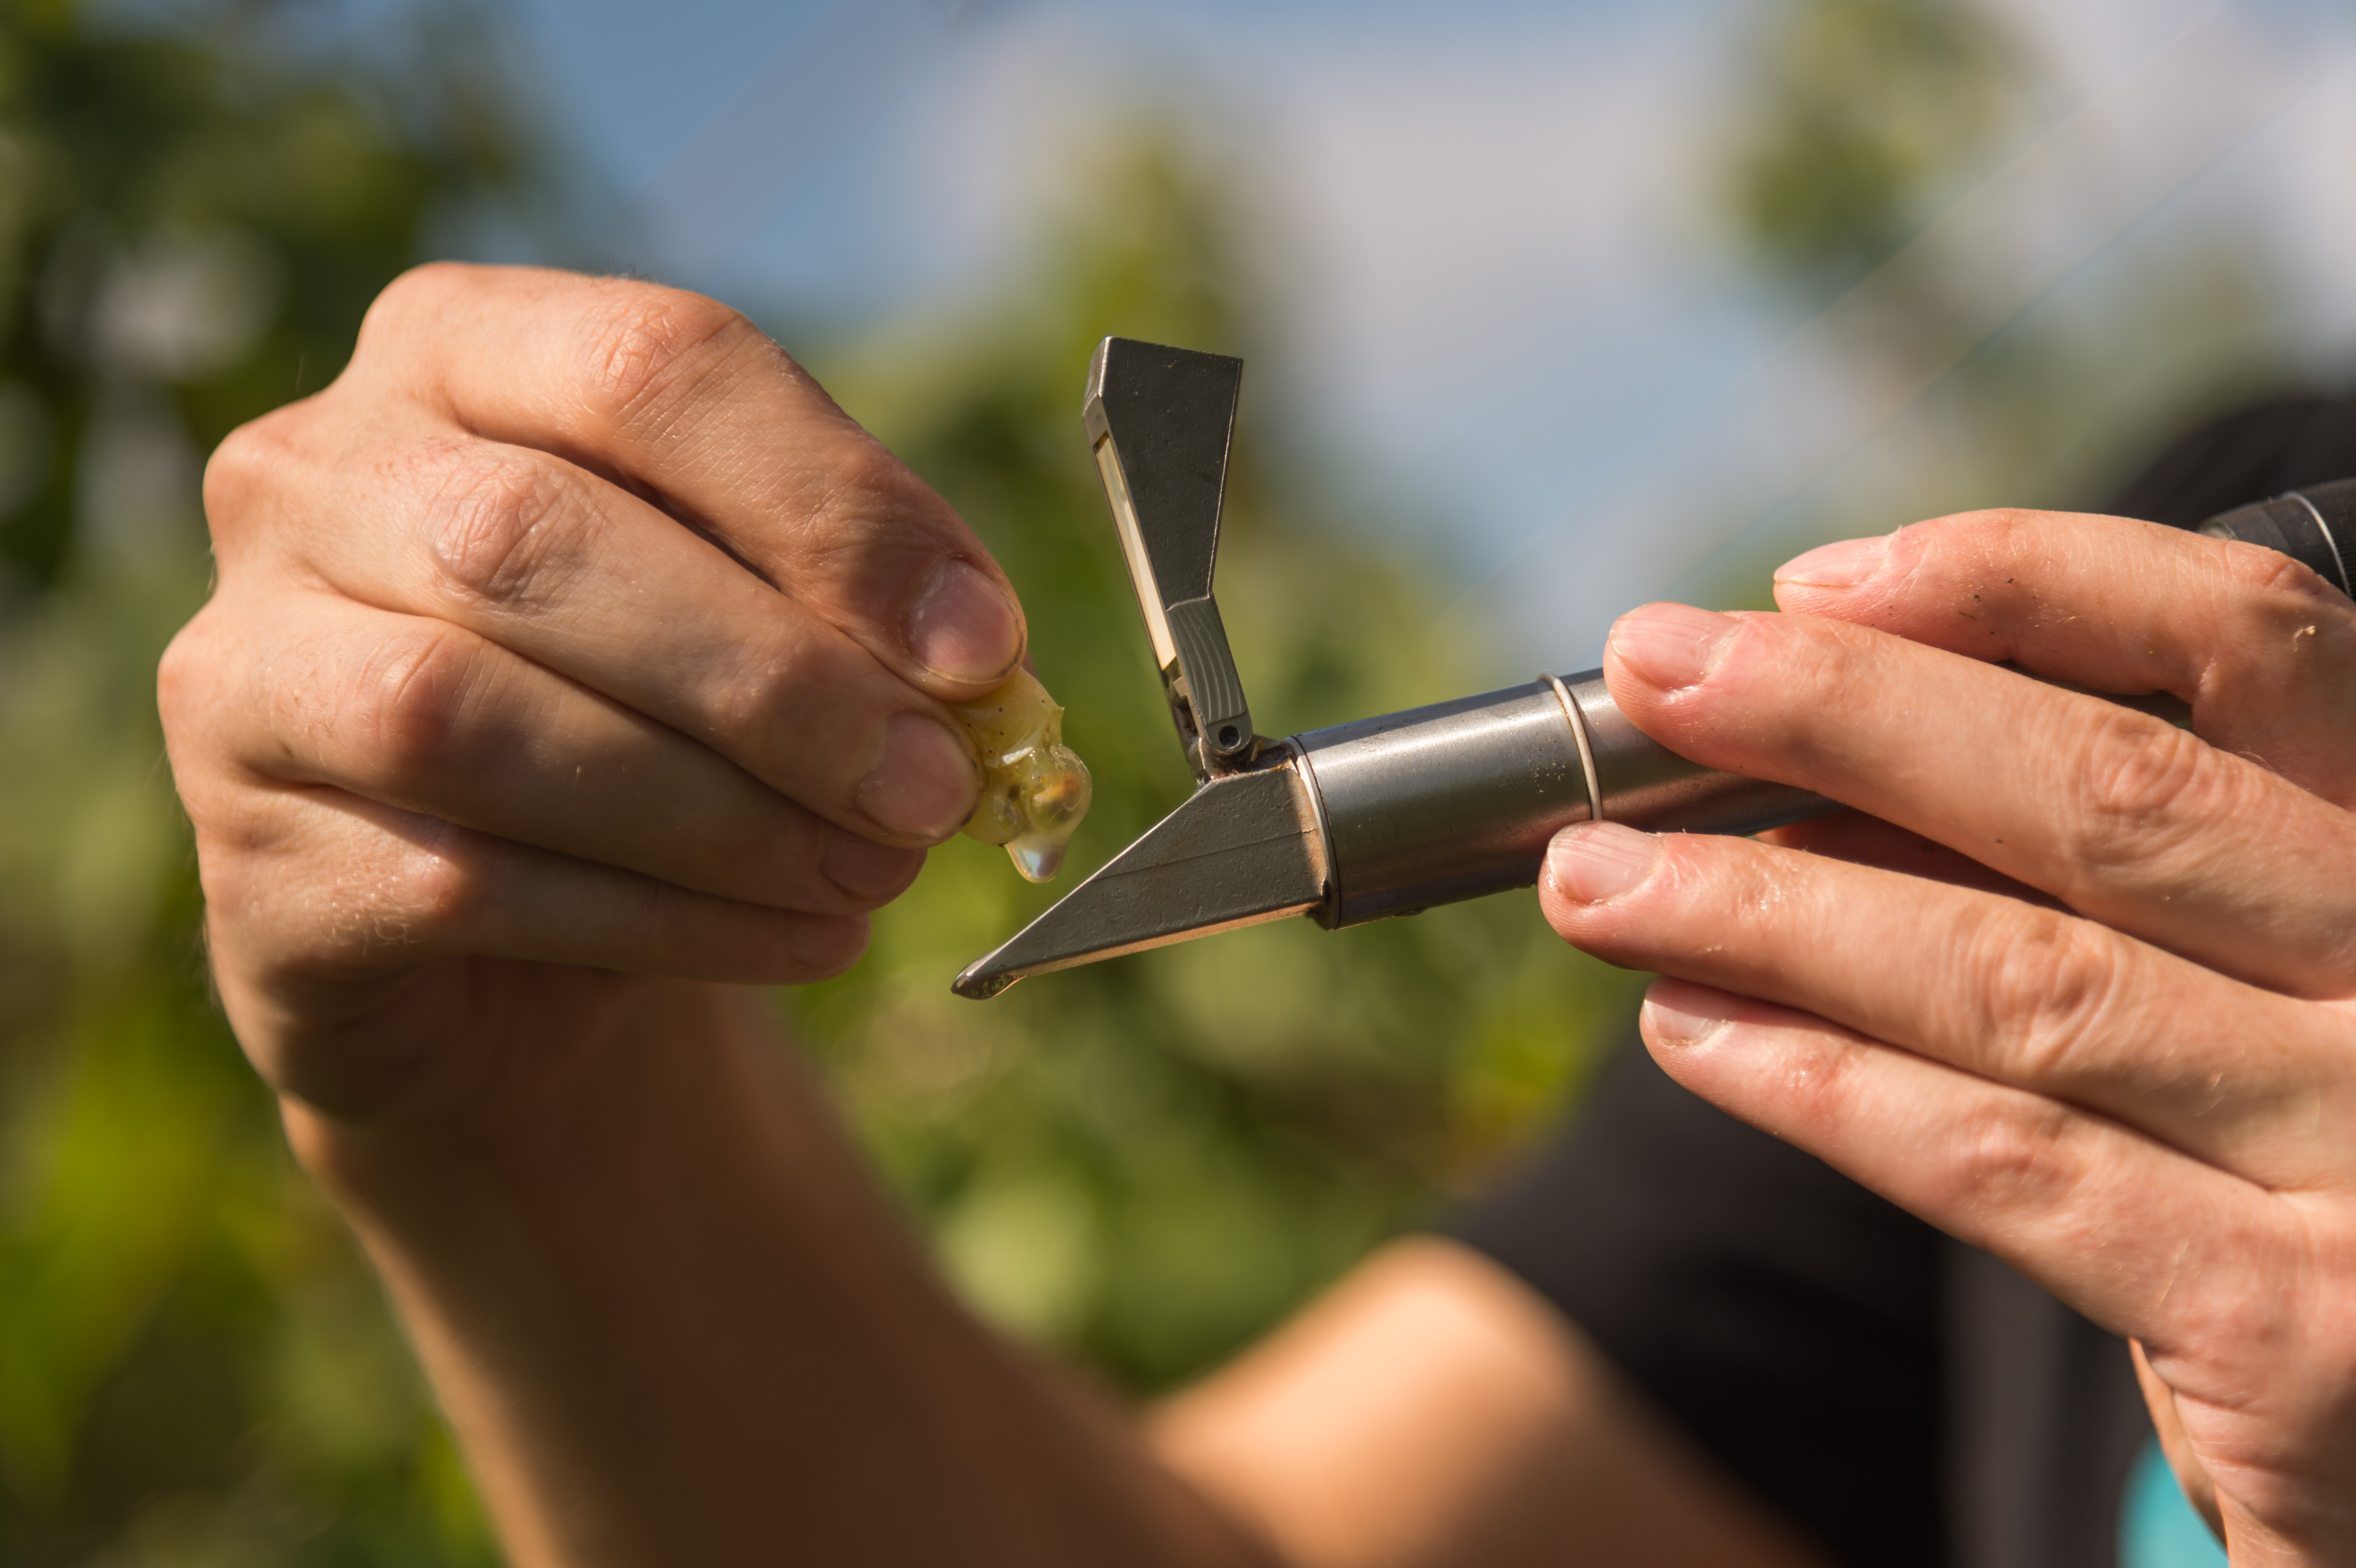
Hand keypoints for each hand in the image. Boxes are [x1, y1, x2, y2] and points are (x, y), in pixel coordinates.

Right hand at [159, 264, 1023, 1131]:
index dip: (831, 506)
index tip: (979, 645)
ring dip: (718, 813)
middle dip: (776, 680)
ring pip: (469, 719)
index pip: (648, 365)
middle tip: (934, 788)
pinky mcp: (246, 862)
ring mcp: (245, 667)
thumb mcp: (753, 614)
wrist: (509, 938)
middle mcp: (310, 478)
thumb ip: (842, 603)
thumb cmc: (651, 721)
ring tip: (875, 871)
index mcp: (458, 351)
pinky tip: (803, 939)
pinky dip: (664, 921)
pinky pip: (457, 884)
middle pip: (541, 538)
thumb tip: (977, 663)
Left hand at [1539, 510, 2355, 1565]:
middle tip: (1649, 669)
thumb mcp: (2252, 992)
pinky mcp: (2310, 1340)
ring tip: (1600, 880)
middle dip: (1839, 715)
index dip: (2023, 584)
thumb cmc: (2313, 1179)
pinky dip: (1824, 1086)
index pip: (2253, 641)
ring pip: (2024, 976)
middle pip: (2108, 792)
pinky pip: (2011, 1167)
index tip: (1816, 586)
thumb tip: (1810, 789)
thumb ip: (2096, 886)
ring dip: (1771, 910)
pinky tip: (1689, 1031)